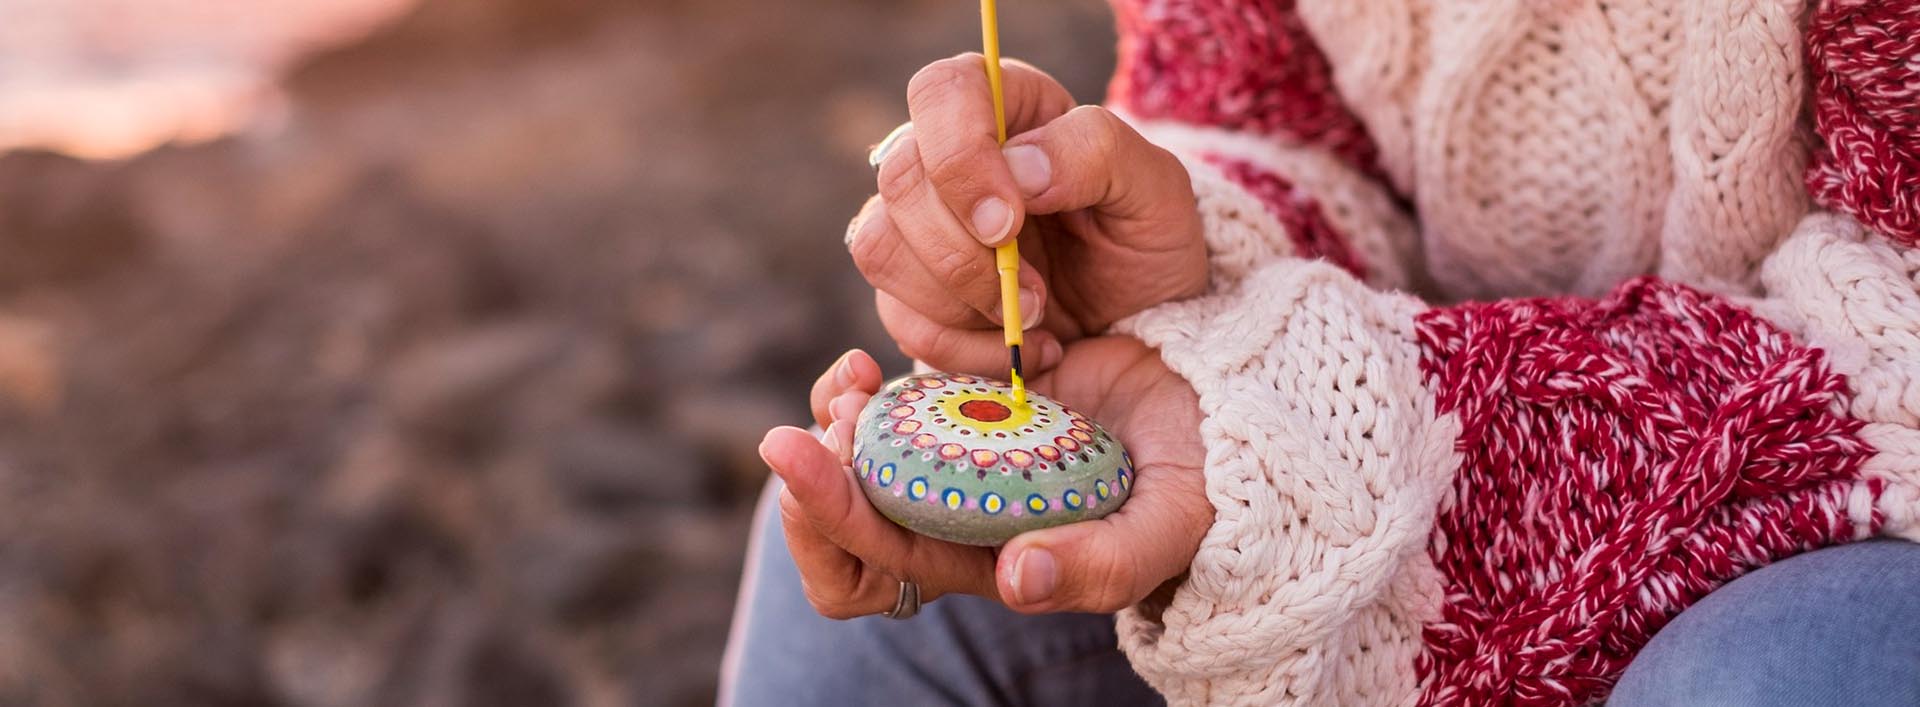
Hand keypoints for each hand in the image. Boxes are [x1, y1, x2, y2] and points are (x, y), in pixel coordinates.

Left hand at [761, 340, 1210, 615]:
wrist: (1220, 403)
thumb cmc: (1202, 478)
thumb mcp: (1168, 525)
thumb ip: (1103, 564)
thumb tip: (1013, 581)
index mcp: (990, 561)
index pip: (877, 567)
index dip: (829, 523)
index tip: (809, 459)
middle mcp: (960, 518)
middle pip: (843, 524)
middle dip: (812, 476)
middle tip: (809, 424)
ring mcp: (958, 460)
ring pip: (857, 461)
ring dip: (835, 424)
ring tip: (848, 381)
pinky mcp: (966, 405)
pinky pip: (889, 408)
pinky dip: (867, 389)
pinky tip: (873, 362)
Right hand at [849, 54, 1207, 377]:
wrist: (1141, 321)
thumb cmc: (1147, 238)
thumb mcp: (1155, 189)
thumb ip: (1095, 153)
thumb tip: (1018, 168)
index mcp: (1006, 106)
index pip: (941, 94)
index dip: (960, 157)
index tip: (1009, 222)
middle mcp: (946, 157)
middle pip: (900, 180)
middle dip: (966, 253)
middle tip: (1036, 293)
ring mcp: (918, 225)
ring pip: (881, 248)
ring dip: (959, 301)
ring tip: (1035, 319)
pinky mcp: (910, 290)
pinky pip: (897, 317)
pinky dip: (961, 348)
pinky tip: (1019, 347)